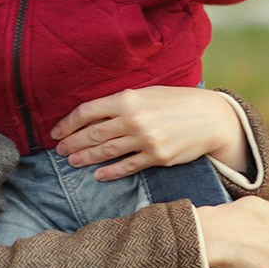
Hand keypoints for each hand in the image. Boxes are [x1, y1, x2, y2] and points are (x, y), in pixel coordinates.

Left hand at [50, 86, 247, 179]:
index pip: (87, 112)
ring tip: (72, 161)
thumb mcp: (147, 93)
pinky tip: (98, 174)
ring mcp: (146, 140)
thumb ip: (121, 102)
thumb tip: (93, 115)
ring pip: (107, 151)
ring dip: (86, 157)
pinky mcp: (157, 157)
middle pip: (93, 133)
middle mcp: (134, 119)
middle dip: (72, 143)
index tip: (56, 132)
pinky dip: (110, 171)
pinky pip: (127, 166)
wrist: (211, 118)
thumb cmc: (177, 101)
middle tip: (59, 150)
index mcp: (128, 99)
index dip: (68, 123)